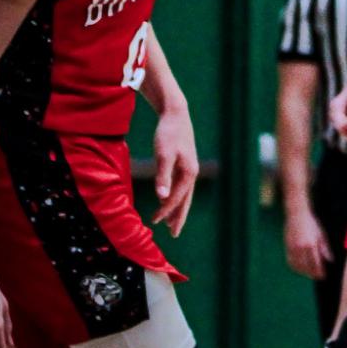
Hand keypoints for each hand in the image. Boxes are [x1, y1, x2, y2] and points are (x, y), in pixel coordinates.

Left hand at [153, 104, 198, 235]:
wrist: (175, 113)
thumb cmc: (168, 132)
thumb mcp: (163, 154)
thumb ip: (163, 176)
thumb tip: (162, 197)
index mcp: (189, 173)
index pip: (176, 198)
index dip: (166, 211)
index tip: (154, 222)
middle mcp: (192, 172)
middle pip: (186, 200)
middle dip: (179, 217)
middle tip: (173, 234)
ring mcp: (189, 167)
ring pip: (184, 194)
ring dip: (177, 208)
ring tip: (170, 222)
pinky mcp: (184, 162)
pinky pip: (181, 185)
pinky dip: (176, 195)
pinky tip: (168, 198)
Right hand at [285, 208, 331, 280]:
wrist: (297, 214)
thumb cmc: (311, 223)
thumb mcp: (321, 235)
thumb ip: (325, 249)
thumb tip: (330, 260)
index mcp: (311, 245)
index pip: (316, 263)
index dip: (320, 271)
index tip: (323, 276)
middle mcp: (301, 248)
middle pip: (307, 267)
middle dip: (313, 274)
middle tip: (318, 277)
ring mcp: (293, 248)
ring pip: (298, 266)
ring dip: (304, 272)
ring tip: (310, 274)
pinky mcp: (287, 247)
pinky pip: (290, 261)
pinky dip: (295, 267)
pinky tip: (300, 269)